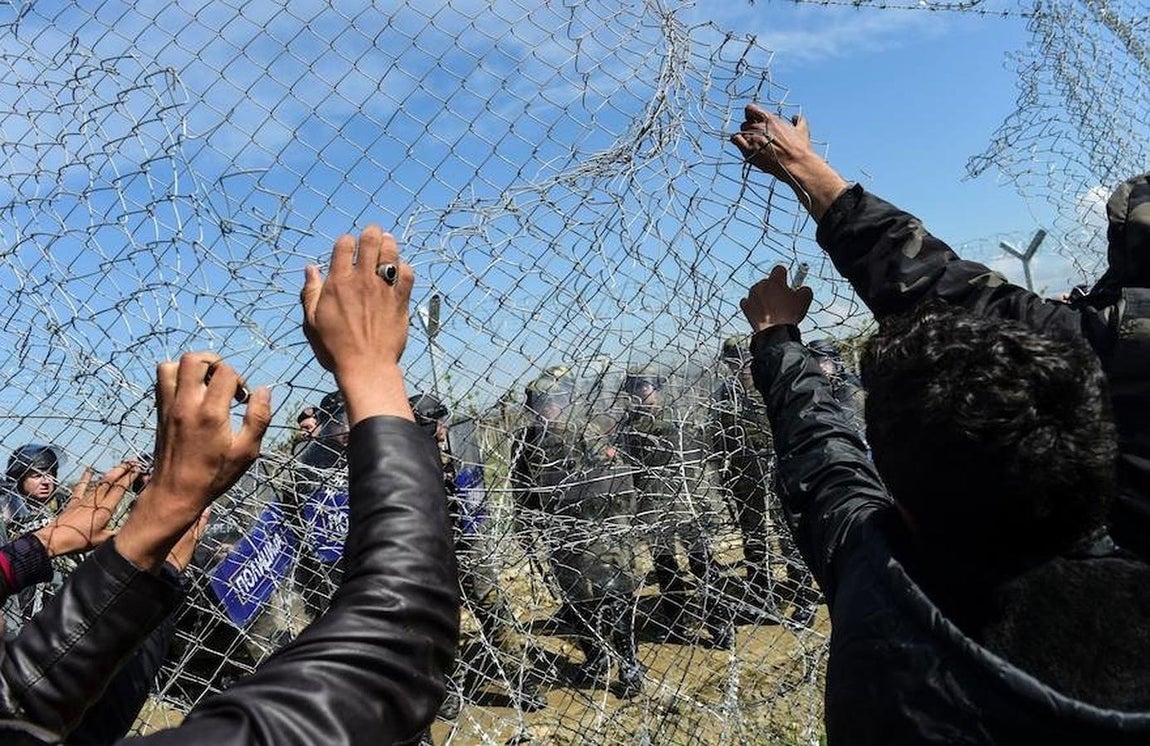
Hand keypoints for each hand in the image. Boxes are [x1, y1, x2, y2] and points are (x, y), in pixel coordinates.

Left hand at [34, 463, 136, 557]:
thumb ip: (116, 534)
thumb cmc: (78, 541)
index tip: (138, 470)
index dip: (129, 478)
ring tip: (119, 466)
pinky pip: (81, 486)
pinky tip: (89, 470)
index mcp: (104, 509)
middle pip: (110, 480)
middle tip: (132, 463)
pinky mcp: (75, 501)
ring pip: (100, 482)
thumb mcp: (102, 540)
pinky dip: (86, 477)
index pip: (120, 489)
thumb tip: (128, 532)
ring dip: (111, 473)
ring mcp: (84, 499)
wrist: (54, 539)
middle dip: (122, 470)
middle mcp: (95, 501)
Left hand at [115, 353, 270, 570]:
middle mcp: (186, 404)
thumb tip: (263, 390)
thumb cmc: (214, 475)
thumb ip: (258, 418)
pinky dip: (176, 377)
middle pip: (193, 359)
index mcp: (211, 413)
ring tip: (205, 383)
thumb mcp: (246, 452)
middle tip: (224, 381)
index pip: (225, 372)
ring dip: (191, 367)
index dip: (239, 379)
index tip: (242, 398)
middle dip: (213, 362)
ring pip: (171, 365)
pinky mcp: (160, 412)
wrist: (175, 492)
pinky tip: (191, 393)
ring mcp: (169, 406)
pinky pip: (162, 380)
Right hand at [301, 225, 415, 426]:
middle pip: (371, 241)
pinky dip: (405, 268)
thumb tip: (310, 269)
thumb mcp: (311, 322)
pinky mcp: (400, 301)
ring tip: (388, 242)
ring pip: (391, 253)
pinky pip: (408, 275)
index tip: (347, 246)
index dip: (346, 241)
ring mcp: (384, 290)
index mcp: (339, 283)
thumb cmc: (335, 348)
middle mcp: (363, 281)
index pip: (344, 245)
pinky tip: (400, 270)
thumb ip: (310, 292)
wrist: (366, 367)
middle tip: (373, 233)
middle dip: (372, 232)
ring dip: (389, 244)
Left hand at [730, 104, 848, 221]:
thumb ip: (799, 120)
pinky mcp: (748, 151)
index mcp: (770, 119)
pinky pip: (735, 140)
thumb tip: (796, 117)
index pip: (750, 108)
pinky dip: (737, 141)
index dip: (751, 114)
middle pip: (746, 123)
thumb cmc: (800, 148)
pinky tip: (744, 146)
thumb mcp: (803, 130)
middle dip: (750, 129)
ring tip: (753, 145)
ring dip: (745, 137)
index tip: (754, 120)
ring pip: (741, 132)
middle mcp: (759, 127)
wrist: (796, 163)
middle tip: (757, 138)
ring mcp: (753, 138)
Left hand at [741, 265, 813, 331]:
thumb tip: (803, 289)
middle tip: (780, 299)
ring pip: (757, 291)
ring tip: (771, 308)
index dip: (784, 275)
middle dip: (773, 288)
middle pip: (767, 282)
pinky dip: (753, 304)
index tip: (786, 282)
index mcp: (775, 281)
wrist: (776, 332)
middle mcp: (761, 286)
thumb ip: (805, 289)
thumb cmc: (789, 315)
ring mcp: (751, 296)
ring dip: (763, 296)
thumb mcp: (805, 300)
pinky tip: (759, 310)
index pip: (779, 269)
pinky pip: (747, 301)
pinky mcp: (745, 307)